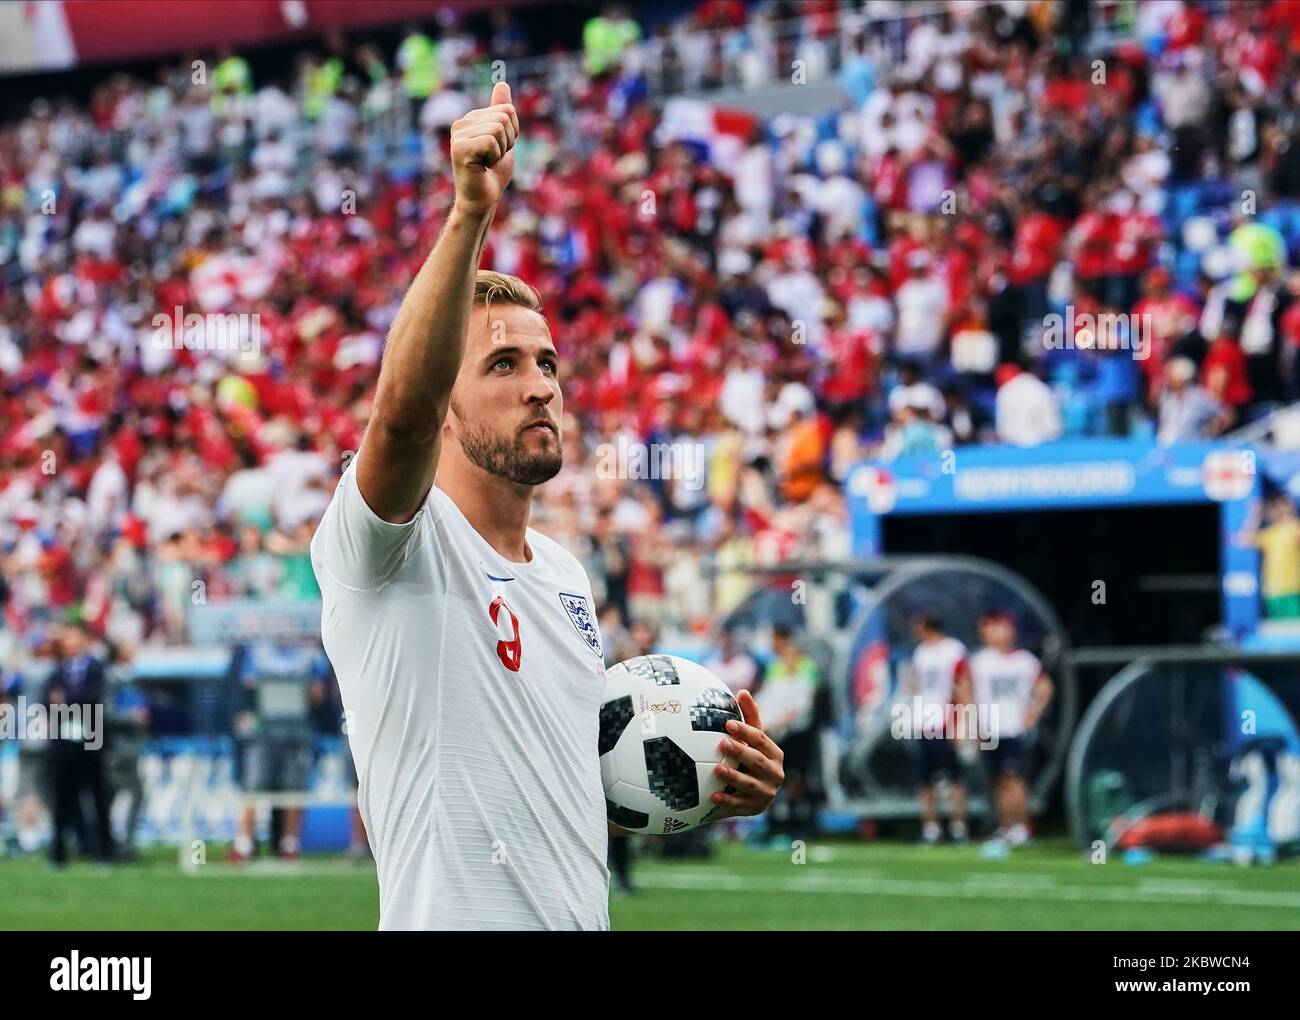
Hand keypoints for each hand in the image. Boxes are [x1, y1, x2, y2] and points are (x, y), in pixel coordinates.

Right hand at [450, 81, 519, 214]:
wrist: (483, 199)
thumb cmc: (493, 173)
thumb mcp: (504, 138)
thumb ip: (502, 112)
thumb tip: (502, 83)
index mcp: (472, 118)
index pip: (508, 110)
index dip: (513, 133)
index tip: (499, 149)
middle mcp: (462, 123)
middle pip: (505, 116)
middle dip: (508, 141)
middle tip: (493, 158)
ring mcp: (458, 135)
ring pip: (499, 128)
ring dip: (501, 150)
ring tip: (487, 162)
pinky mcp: (459, 148)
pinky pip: (491, 141)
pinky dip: (494, 157)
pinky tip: (482, 166)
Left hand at [709, 689, 783, 819]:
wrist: (748, 793)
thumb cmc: (749, 758)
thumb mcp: (751, 740)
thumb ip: (750, 717)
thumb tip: (743, 691)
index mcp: (774, 754)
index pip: (761, 739)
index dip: (745, 731)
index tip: (728, 723)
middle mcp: (775, 774)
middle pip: (757, 760)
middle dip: (740, 751)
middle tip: (722, 742)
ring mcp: (766, 793)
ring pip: (749, 784)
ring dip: (732, 776)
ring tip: (716, 768)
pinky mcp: (755, 809)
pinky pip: (740, 805)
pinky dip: (727, 800)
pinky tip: (712, 795)